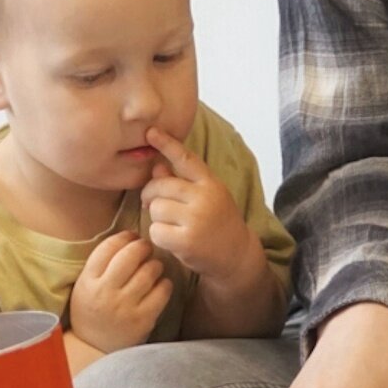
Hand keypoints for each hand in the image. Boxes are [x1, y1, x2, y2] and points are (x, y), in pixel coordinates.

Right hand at [69, 231, 171, 353]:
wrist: (94, 348)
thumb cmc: (91, 311)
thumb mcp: (85, 286)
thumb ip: (101, 264)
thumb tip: (129, 238)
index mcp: (88, 281)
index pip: (108, 248)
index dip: (124, 237)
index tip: (132, 237)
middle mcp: (105, 292)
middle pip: (130, 256)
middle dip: (143, 246)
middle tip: (147, 248)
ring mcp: (125, 307)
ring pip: (149, 271)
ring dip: (155, 264)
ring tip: (154, 267)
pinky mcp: (143, 320)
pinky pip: (162, 292)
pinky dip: (165, 284)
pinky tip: (161, 285)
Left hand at [141, 127, 252, 284]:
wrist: (237, 256)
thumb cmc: (218, 224)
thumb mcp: (206, 198)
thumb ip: (182, 183)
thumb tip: (157, 167)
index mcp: (211, 183)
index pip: (186, 159)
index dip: (167, 144)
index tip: (150, 131)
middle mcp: (205, 198)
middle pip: (161, 186)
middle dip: (151, 195)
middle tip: (152, 204)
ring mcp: (196, 219)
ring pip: (156, 209)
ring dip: (156, 218)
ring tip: (172, 226)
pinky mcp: (186, 241)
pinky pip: (155, 231)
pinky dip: (158, 236)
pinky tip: (173, 240)